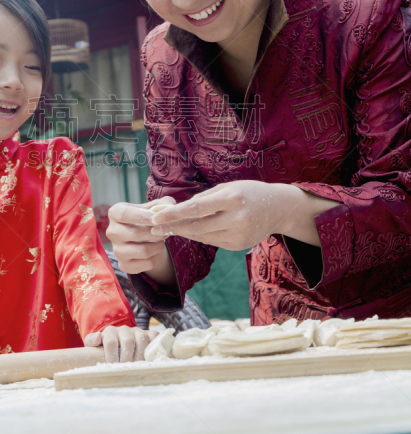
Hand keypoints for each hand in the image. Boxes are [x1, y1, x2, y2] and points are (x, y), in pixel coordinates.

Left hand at [84, 325, 158, 362]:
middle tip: (126, 371)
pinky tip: (152, 359)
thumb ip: (92, 341)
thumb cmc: (106, 348)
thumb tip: (97, 338)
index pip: (111, 342)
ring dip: (140, 355)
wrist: (120, 341)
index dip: (112, 356)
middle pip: (128, 341)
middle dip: (127, 358)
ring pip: (142, 339)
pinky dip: (155, 346)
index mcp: (110, 331)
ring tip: (137, 368)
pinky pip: (154, 337)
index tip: (112, 368)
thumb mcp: (96, 345)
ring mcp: (138, 331)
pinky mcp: (149, 334)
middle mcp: (125, 329)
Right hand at [107, 198, 176, 282]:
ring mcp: (116, 250)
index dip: (142, 216)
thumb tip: (169, 206)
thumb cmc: (148, 218)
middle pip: (135, 234)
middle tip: (166, 231)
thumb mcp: (155, 207)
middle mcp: (112, 231)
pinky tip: (155, 251)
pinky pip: (146, 264)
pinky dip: (156, 257)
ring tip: (161, 240)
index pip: (124, 214)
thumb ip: (164, 204)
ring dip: (158, 246)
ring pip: (143, 251)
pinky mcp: (124, 265)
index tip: (157, 219)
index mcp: (115, 213)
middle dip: (155, 233)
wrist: (144, 239)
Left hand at [149, 181, 308, 250]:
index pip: (197, 208)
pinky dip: (199, 236)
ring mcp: (239, 235)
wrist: (279, 208)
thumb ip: (204, 199)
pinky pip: (212, 241)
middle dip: (173, 228)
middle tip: (153, 229)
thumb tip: (177, 209)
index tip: (156, 218)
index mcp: (232, 198)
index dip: (174, 214)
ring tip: (166, 229)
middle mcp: (237, 218)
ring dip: (183, 233)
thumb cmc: (248, 192)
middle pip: (197, 226)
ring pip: (202, 236)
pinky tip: (189, 231)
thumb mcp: (228, 187)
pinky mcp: (239, 246)